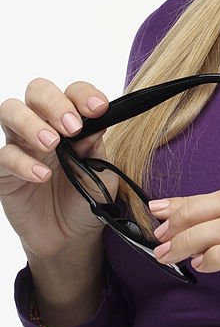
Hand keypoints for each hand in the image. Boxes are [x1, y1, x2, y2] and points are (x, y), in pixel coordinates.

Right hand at [0, 78, 114, 258]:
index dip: (84, 94)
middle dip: (54, 102)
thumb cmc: (87, 197)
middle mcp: (44, 125)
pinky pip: (4, 155)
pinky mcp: (5, 170)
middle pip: (37, 91)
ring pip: (11, 111)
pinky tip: (42, 175)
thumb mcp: (101, 173)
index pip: (73, 92)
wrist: (70, 236)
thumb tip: (95, 123)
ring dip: (31, 123)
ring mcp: (21, 145)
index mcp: (71, 120)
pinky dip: (23, 163)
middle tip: (72, 127)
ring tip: (52, 144)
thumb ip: (96, 148)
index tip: (99, 109)